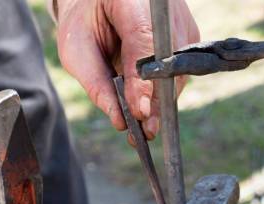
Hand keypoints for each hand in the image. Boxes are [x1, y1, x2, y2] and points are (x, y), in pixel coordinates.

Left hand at [55, 0, 199, 139]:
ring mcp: (181, 23)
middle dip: (156, 101)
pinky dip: (163, 91)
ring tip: (144, 124)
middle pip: (167, 62)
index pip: (144, 44)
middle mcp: (164, 10)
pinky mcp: (188, 37)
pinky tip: (147, 103)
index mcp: (133, 0)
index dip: (143, 82)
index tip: (140, 112)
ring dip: (160, 100)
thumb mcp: (75, 48)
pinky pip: (179, 72)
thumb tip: (120, 120)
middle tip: (145, 131)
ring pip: (177, 71)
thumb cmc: (85, 21)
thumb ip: (96, 81)